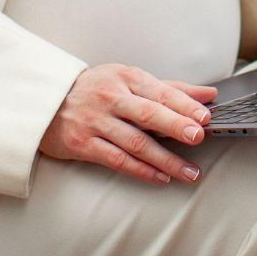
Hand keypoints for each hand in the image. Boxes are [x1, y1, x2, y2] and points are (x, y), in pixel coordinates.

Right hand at [40, 63, 217, 185]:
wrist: (47, 102)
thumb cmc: (96, 89)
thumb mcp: (130, 80)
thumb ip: (170, 88)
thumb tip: (209, 95)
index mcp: (126, 78)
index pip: (161, 91)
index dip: (184, 104)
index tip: (205, 116)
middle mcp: (111, 98)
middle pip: (149, 114)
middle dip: (176, 126)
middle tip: (198, 137)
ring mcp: (96, 122)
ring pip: (136, 143)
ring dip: (165, 159)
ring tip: (189, 172)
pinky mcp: (83, 144)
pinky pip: (117, 160)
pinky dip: (142, 171)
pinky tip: (161, 177)